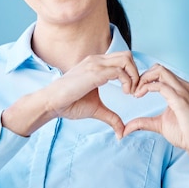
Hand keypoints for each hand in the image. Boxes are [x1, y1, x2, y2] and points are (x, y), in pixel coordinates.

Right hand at [3, 51, 139, 138]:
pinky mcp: (94, 72)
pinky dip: (127, 81)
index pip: (122, 59)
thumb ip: (111, 117)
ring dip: (134, 76)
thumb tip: (121, 132)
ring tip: (130, 92)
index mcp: (96, 64)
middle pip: (127, 55)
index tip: (131, 92)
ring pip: (126, 59)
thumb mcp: (96, 109)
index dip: (132, 74)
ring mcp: (95, 64)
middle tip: (134, 91)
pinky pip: (119, 71)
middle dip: (136, 72)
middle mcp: (97, 60)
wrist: (52, 103)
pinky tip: (125, 93)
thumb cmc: (69, 103)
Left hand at [122, 64, 188, 187]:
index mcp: (179, 89)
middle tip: (133, 90)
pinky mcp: (180, 100)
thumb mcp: (159, 125)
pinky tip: (139, 95)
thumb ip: (143, 123)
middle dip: (142, 76)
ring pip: (160, 71)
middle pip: (158, 68)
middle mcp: (182, 86)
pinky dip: (147, 87)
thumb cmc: (185, 133)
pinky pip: (161, 86)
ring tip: (135, 93)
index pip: (159, 73)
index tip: (134, 92)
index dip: (144, 79)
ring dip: (143, 79)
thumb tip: (126, 129)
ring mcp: (183, 91)